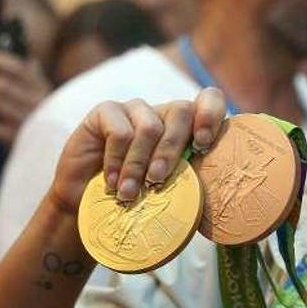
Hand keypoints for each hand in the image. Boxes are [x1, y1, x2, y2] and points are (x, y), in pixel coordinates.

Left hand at [0, 49, 51, 145]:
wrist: (47, 152)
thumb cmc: (37, 117)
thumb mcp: (41, 94)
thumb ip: (33, 75)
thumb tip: (19, 52)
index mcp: (41, 89)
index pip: (18, 68)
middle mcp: (37, 104)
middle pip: (1, 86)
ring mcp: (26, 123)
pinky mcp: (14, 140)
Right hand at [47, 88, 226, 214]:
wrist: (88, 207)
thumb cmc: (137, 203)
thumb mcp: (170, 193)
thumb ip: (192, 181)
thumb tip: (218, 187)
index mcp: (188, 128)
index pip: (210, 100)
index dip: (210, 115)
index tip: (202, 145)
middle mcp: (164, 113)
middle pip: (182, 111)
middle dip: (172, 150)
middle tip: (157, 181)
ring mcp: (135, 109)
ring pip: (150, 126)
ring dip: (139, 165)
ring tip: (130, 193)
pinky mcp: (106, 111)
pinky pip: (120, 131)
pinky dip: (117, 161)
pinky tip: (111, 182)